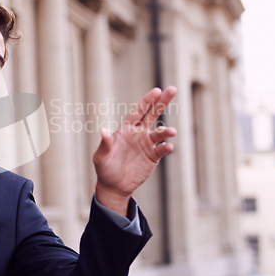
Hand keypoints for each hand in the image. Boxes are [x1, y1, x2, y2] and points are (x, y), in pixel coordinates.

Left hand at [93, 87, 176, 214]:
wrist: (113, 186)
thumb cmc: (105, 167)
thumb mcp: (101, 156)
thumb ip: (105, 143)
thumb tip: (103, 130)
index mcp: (126, 129)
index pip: (138, 111)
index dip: (147, 101)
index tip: (157, 91)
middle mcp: (138, 133)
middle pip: (152, 114)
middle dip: (162, 102)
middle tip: (173, 89)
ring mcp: (146, 145)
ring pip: (159, 133)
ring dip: (166, 131)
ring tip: (171, 132)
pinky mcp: (153, 157)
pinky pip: (161, 150)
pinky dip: (166, 147)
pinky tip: (168, 146)